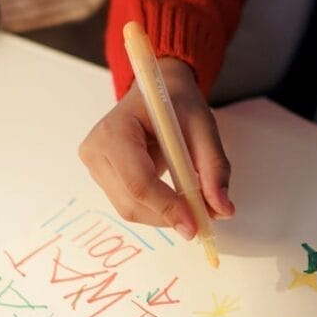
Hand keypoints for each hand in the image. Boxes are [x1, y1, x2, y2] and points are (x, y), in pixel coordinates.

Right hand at [78, 58, 234, 238]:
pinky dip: (156, 208)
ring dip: (163, 214)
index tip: (194, 225)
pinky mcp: (100, 177)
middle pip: (132, 201)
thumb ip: (214, 168)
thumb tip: (222, 209)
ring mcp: (94, 166)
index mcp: (116, 130)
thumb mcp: (203, 127)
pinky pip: (129, 204)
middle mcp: (96, 150)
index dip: (166, 206)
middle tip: (202, 220)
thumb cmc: (176, 103)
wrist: (156, 91)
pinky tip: (172, 196)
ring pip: (130, 209)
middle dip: (168, 215)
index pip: (138, 180)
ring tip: (190, 203)